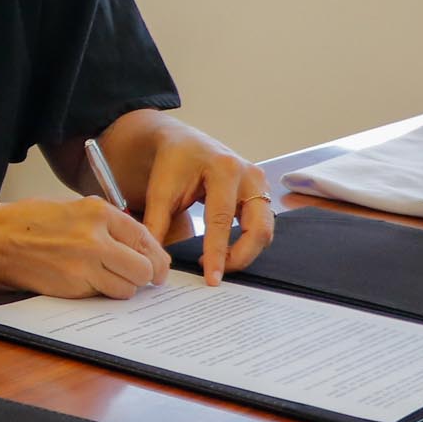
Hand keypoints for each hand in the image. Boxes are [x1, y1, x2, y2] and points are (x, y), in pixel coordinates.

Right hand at [0, 196, 169, 298]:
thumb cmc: (31, 221)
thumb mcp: (74, 208)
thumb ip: (107, 224)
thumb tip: (139, 246)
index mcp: (98, 212)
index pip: (145, 239)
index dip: (156, 257)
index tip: (158, 266)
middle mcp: (96, 238)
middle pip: (144, 269)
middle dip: (144, 277)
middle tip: (138, 279)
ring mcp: (83, 265)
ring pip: (126, 289)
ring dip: (121, 287)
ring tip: (104, 278)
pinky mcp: (71, 287)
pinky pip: (99, 296)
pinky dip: (97, 293)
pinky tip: (81, 280)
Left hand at [136, 131, 274, 284]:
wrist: (183, 142)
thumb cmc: (173, 163)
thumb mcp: (160, 191)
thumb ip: (156, 225)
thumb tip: (156, 261)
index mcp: (223, 169)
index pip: (222, 220)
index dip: (218, 253)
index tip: (212, 278)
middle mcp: (249, 175)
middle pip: (259, 228)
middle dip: (241, 257)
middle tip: (216, 274)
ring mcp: (260, 183)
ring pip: (266, 230)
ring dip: (245, 252)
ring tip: (217, 262)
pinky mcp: (261, 192)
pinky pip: (263, 225)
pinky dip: (248, 242)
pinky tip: (227, 251)